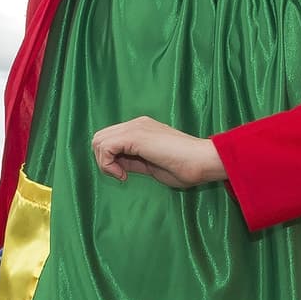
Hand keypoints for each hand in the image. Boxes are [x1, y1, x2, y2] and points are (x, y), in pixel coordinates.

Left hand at [92, 117, 225, 189]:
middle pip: (99, 137)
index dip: (110, 160)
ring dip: (104, 163)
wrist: (202, 161)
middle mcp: (136, 124)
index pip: (111, 140)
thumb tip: (118, 167)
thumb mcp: (152, 165)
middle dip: (103, 160)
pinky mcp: (134, 136)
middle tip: (121, 175)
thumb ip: (134, 162)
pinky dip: (107, 164)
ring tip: (122, 175)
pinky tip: (124, 175)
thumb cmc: (186, 167)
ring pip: (98, 140)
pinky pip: (104, 147)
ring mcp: (135, 127)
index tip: (124, 175)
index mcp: (141, 129)